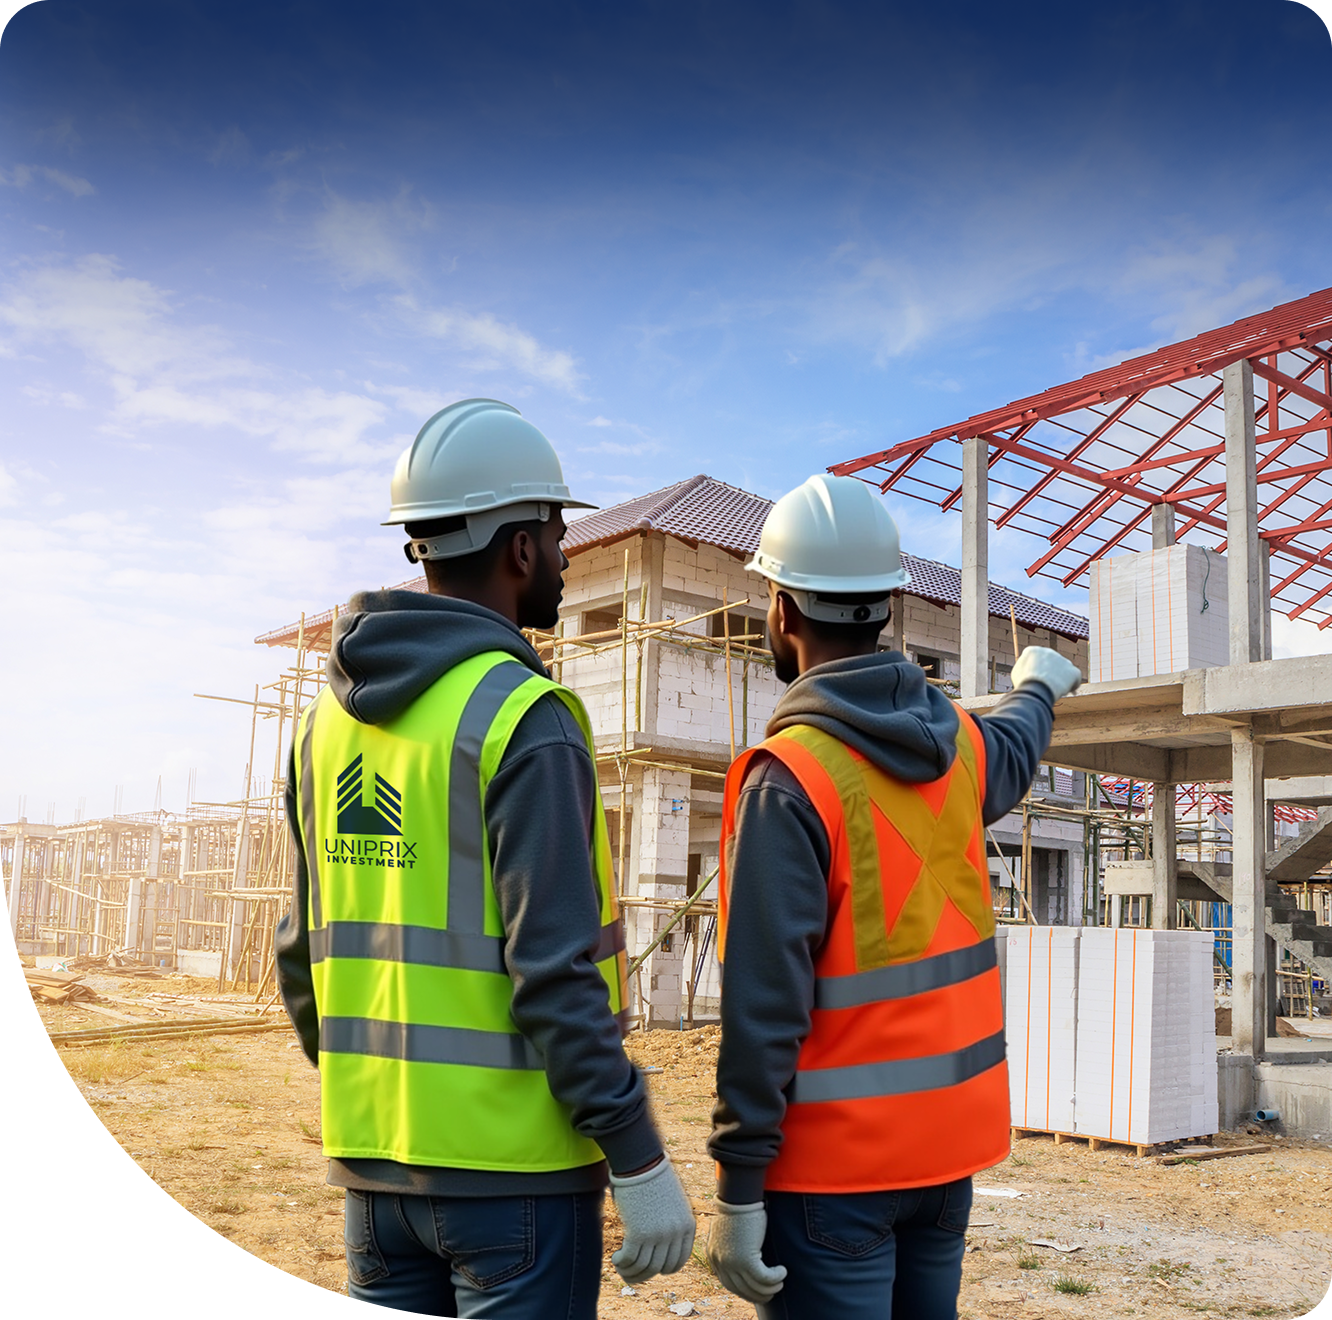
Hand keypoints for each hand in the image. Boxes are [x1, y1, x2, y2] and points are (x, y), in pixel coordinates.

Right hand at [610, 1158, 695, 1283]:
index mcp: (687, 1226)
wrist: (641, 1162)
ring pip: (644, 1267)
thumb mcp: (672, 1203)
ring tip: (620, 1266)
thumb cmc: (653, 1179)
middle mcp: (675, 1233)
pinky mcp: (638, 1233)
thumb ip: (670, 1224)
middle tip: (631, 1271)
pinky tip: (616, 1258)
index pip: (677, 1261)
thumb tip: (660, 1247)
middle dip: (644, 1274)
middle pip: (660, 1268)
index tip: (651, 1268)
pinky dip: (622, 1263)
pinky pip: (630, 1259)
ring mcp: (657, 1235)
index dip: (663, 1269)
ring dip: (630, 1272)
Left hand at [706, 1200, 786, 1303]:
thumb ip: (730, 1246)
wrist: (738, 1196)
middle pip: (742, 1290)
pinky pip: (765, 1279)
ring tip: (780, 1282)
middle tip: (772, 1292)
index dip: (745, 1290)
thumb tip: (741, 1256)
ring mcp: (732, 1263)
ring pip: (755, 1287)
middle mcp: (721, 1263)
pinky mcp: (746, 1260)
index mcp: (714, 1256)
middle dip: (759, 1295)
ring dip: (771, 1288)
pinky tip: (782, 1271)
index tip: (757, 1290)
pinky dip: (776, 1278)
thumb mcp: (728, 1231)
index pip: (729, 1284)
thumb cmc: (736, 1208)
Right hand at [1010, 646, 1082, 700]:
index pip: (1036, 659)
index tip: (1034, 679)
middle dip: (1049, 673)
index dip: (1035, 670)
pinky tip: (1068, 692)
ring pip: (1063, 670)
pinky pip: (1074, 678)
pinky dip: (1072, 685)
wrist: (1037, 689)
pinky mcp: (1074, 671)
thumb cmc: (1024, 683)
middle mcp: (1049, 652)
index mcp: (1033, 651)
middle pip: (1051, 663)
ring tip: (1055, 691)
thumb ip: (1025, 669)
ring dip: (1060, 679)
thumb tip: (1028, 670)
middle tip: (1045, 685)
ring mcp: (1063, 660)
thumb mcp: (1017, 673)